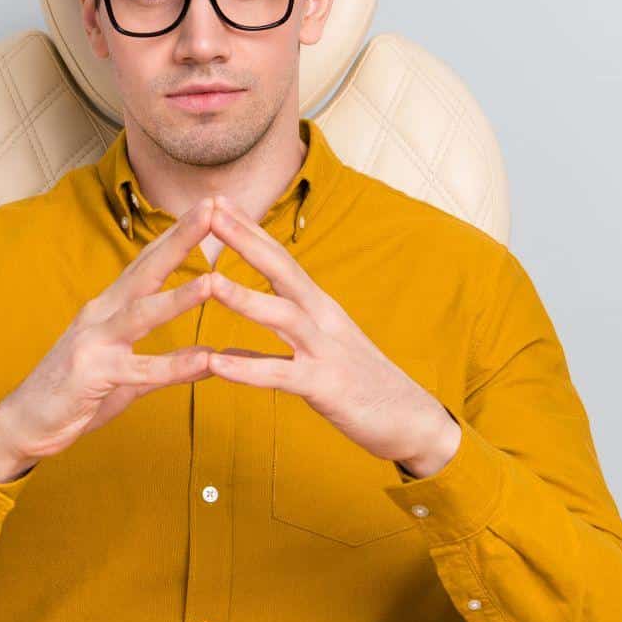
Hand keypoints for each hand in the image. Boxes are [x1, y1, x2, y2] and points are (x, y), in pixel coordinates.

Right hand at [0, 198, 221, 480]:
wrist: (22, 423)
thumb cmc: (74, 395)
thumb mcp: (127, 375)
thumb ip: (167, 364)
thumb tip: (210, 357)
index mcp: (108, 308)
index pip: (148, 262)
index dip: (178, 233)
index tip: (210, 206)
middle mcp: (100, 315)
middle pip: (146, 270)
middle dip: (181, 238)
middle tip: (214, 208)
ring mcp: (94, 342)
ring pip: (141, 314)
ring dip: (178, 298)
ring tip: (213, 281)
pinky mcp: (92, 375)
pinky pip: (140, 370)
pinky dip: (174, 365)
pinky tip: (205, 360)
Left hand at [202, 195, 461, 476]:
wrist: (413, 421)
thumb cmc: (363, 384)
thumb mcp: (322, 349)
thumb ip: (283, 336)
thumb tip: (230, 343)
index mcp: (320, 308)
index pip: (281, 259)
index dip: (250, 229)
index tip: (218, 200)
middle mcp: (324, 319)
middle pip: (282, 269)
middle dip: (246, 239)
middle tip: (211, 209)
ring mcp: (327, 351)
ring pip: (284, 316)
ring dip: (245, 297)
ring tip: (208, 280)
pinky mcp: (327, 387)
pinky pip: (281, 375)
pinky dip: (247, 368)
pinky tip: (215, 363)